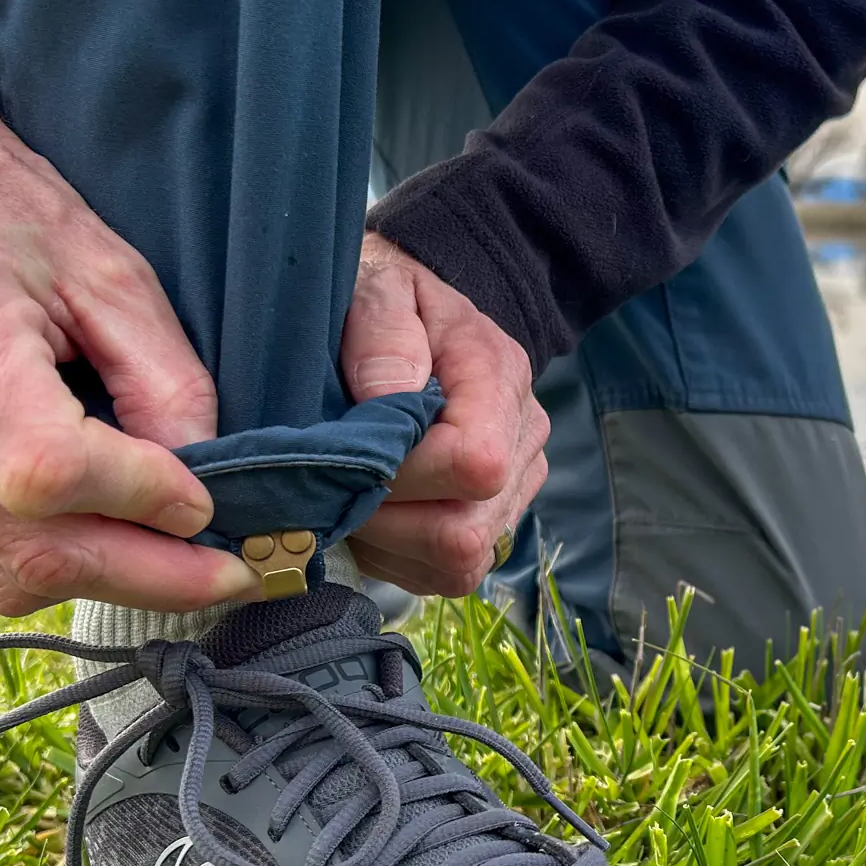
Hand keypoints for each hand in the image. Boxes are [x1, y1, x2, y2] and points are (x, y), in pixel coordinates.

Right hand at [0, 27, 257, 615]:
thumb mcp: (110, 269)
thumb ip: (167, 384)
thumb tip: (201, 502)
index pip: (44, 468)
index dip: (138, 501)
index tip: (206, 504)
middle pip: (25, 546)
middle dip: (147, 575)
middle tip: (229, 575)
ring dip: (100, 582)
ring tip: (167, 559)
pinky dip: (39, 573)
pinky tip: (91, 543)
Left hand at [340, 233, 547, 596]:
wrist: (417, 317)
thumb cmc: (391, 302)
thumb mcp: (381, 291)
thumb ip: (382, 337)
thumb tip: (387, 404)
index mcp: (501, 379)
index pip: (475, 464)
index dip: (404, 474)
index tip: (356, 451)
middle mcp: (524, 442)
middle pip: (465, 532)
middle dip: (387, 520)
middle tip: (341, 484)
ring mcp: (514, 492)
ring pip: (457, 563)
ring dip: (390, 543)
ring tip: (357, 495)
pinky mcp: (492, 526)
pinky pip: (448, 575)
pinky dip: (399, 555)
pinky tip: (377, 512)